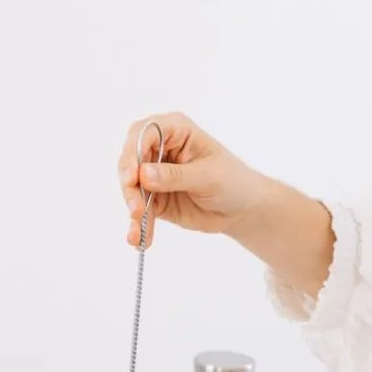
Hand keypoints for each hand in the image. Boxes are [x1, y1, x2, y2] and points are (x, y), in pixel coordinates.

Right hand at [116, 111, 333, 297]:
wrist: (242, 210)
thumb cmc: (234, 182)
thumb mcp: (208, 177)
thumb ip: (175, 175)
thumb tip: (143, 175)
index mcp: (176, 131)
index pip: (143, 133)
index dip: (132, 153)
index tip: (131, 177)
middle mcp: (159, 149)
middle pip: (130, 162)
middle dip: (130, 188)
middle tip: (136, 209)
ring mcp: (154, 175)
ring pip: (131, 189)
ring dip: (133, 211)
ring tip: (138, 232)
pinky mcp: (153, 198)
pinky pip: (139, 210)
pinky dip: (138, 226)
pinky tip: (140, 239)